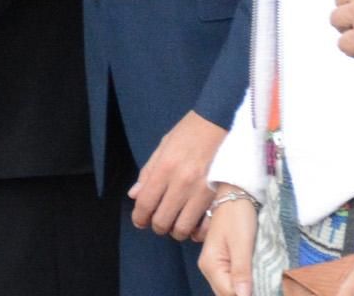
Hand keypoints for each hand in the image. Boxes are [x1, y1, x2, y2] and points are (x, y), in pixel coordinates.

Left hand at [129, 109, 225, 239]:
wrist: (219, 123)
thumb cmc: (188, 133)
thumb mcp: (162, 147)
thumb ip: (147, 173)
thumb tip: (134, 195)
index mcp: (164, 168)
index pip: (145, 204)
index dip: (139, 217)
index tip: (139, 221)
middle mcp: (181, 183)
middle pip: (162, 220)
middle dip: (156, 226)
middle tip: (158, 222)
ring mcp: (201, 192)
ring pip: (183, 228)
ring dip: (176, 230)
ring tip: (175, 223)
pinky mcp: (218, 196)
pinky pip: (205, 226)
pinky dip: (197, 231)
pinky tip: (194, 225)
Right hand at [196, 185, 257, 295]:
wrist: (235, 193)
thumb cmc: (238, 215)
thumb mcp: (242, 243)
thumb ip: (241, 272)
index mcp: (211, 265)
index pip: (229, 294)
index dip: (248, 295)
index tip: (267, 289)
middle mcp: (209, 268)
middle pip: (227, 293)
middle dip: (245, 293)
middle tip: (267, 286)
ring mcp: (215, 265)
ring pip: (229, 288)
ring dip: (246, 289)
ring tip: (263, 283)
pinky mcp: (223, 261)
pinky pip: (232, 280)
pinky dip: (244, 283)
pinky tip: (256, 279)